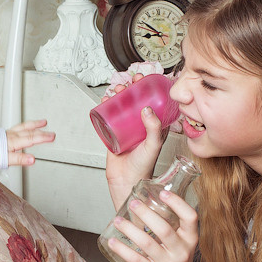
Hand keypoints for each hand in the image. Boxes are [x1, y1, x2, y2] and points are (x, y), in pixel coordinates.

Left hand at [5, 118, 54, 166]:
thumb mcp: (6, 159)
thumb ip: (20, 159)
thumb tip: (32, 159)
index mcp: (14, 141)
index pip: (32, 138)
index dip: (43, 137)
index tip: (52, 137)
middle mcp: (12, 135)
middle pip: (30, 132)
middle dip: (42, 133)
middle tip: (52, 134)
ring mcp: (9, 133)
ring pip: (24, 126)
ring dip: (35, 124)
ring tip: (43, 122)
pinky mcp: (4, 132)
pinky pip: (18, 126)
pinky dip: (25, 125)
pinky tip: (26, 126)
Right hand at [101, 73, 165, 202]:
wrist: (126, 181)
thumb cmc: (143, 167)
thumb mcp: (153, 145)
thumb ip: (154, 128)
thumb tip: (147, 109)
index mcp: (155, 127)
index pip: (154, 104)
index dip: (151, 90)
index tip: (147, 80)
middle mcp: (141, 126)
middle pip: (137, 102)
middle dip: (133, 89)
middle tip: (131, 81)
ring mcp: (127, 129)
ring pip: (123, 106)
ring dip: (120, 94)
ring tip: (118, 89)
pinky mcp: (113, 133)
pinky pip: (110, 116)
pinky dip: (107, 106)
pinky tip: (106, 100)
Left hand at [103, 187, 199, 261]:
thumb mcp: (181, 245)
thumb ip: (171, 227)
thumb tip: (147, 202)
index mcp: (190, 239)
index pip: (190, 217)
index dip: (177, 203)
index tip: (162, 192)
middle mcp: (181, 251)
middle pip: (164, 229)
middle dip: (146, 214)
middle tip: (132, 203)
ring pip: (147, 243)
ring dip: (129, 229)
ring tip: (117, 220)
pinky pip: (136, 260)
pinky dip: (122, 250)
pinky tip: (112, 242)